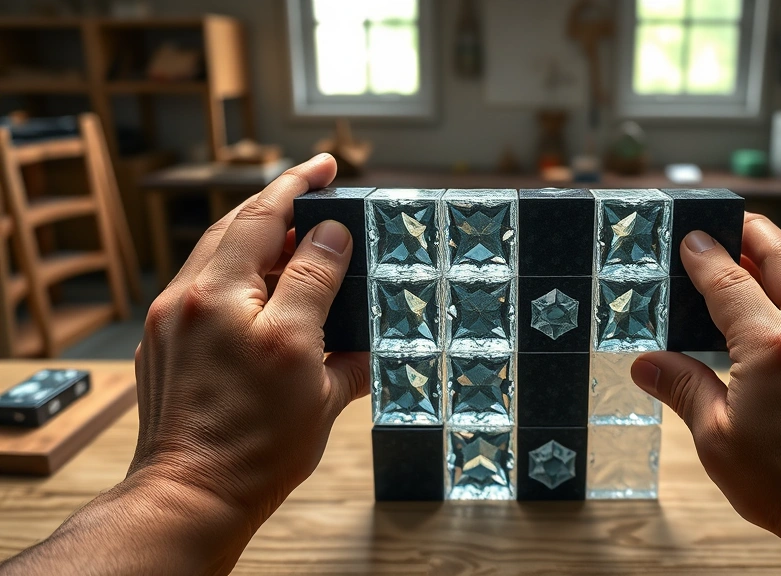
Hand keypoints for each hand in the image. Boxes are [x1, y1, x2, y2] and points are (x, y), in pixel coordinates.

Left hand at [130, 153, 368, 535]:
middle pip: (237, 224)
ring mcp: (170, 319)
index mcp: (230, 301)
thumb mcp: (315, 372)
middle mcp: (191, 299)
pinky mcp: (162, 339)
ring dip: (255, 230)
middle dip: (279, 197)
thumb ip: (322, 295)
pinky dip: (234, 266)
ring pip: (216, 250)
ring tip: (295, 231)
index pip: (275, 223)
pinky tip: (261, 279)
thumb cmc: (259, 444)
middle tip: (315, 183)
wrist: (195, 493)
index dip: (306, 191)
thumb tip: (334, 244)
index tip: (329, 168)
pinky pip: (201, 281)